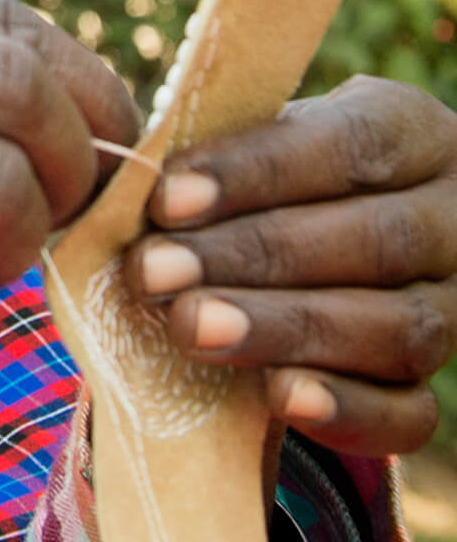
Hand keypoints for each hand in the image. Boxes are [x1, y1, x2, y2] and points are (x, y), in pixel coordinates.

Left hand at [123, 74, 456, 457]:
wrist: (318, 238)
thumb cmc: (266, 176)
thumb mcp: (252, 144)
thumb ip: (208, 159)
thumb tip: (118, 182)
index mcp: (411, 129)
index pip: (349, 144)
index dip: (256, 171)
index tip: (165, 198)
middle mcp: (456, 216)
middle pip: (375, 239)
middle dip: (252, 256)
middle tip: (153, 271)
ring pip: (399, 326)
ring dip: (283, 328)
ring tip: (189, 327)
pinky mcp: (438, 387)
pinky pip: (413, 412)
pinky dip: (346, 408)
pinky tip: (278, 398)